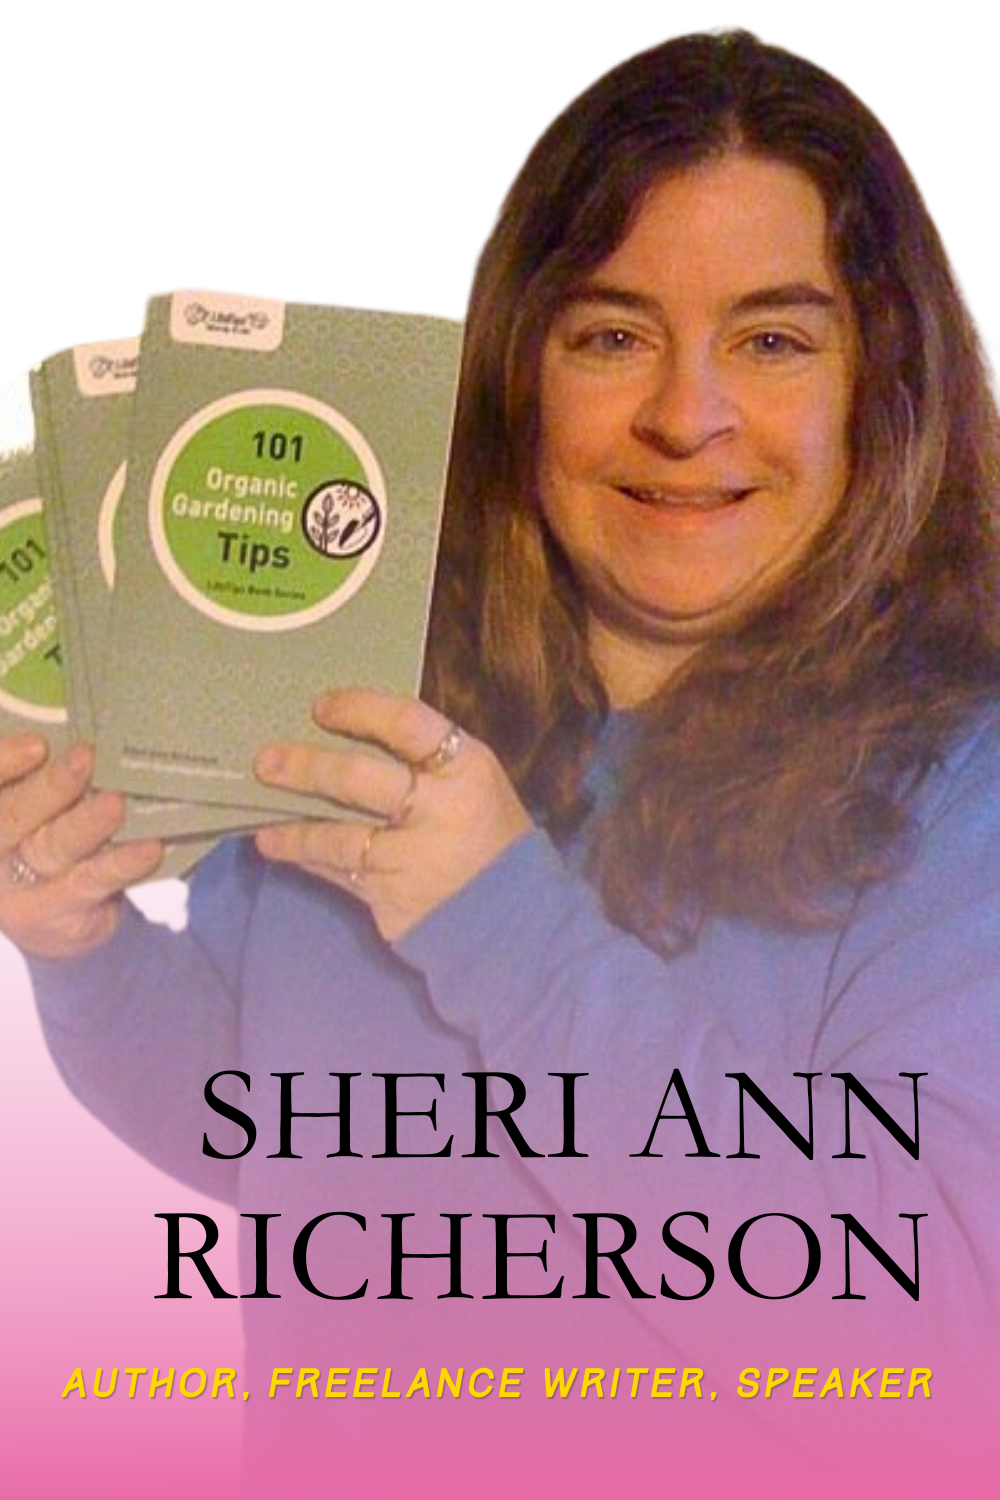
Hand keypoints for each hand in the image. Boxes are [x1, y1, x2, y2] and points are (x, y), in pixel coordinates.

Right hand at [0, 737, 162, 958]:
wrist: (51, 919)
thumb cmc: (46, 837)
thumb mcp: (38, 805)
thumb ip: (45, 776)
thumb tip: (96, 741)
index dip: (4, 762)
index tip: (38, 744)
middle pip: (13, 814)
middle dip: (52, 785)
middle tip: (86, 757)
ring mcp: (17, 886)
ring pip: (53, 847)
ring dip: (87, 823)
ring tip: (116, 804)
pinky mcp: (53, 913)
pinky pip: (90, 882)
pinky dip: (120, 864)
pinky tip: (149, 848)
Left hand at [253, 688, 533, 939]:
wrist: (515, 920)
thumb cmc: (490, 836)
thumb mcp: (475, 783)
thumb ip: (427, 760)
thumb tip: (354, 731)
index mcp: (466, 770)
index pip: (407, 724)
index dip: (360, 709)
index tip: (320, 707)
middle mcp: (438, 811)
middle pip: (359, 781)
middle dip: (306, 768)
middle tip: (265, 760)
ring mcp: (413, 861)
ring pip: (339, 838)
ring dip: (295, 830)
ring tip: (262, 826)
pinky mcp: (393, 900)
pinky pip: (341, 875)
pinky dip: (309, 861)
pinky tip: (282, 850)